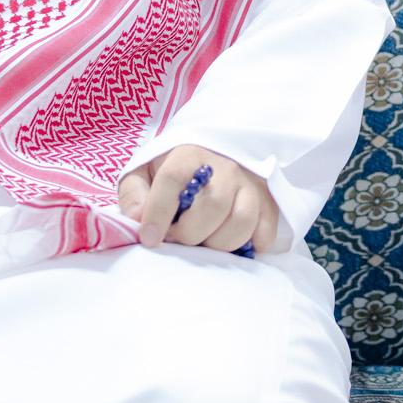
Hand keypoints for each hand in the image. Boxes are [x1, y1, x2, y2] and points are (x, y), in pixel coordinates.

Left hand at [117, 144, 278, 253]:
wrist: (212, 158)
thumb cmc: (174, 173)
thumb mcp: (144, 173)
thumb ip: (134, 194)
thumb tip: (136, 217)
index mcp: (189, 155)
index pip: (174, 179)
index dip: (159, 212)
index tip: (149, 239)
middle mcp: (225, 166)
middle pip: (213, 205)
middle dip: (191, 233)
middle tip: (178, 238)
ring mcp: (250, 185)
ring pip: (242, 220)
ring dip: (218, 243)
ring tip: (204, 243)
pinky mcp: (268, 204)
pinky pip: (265, 234)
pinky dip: (247, 247)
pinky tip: (229, 244)